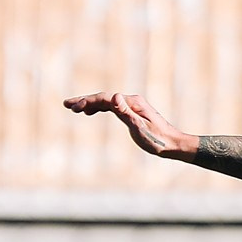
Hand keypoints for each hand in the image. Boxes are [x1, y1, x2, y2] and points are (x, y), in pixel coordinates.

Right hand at [63, 92, 196, 158]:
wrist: (174, 144)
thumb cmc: (159, 140)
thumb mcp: (140, 128)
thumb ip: (126, 113)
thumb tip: (114, 96)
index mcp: (133, 103)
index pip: (106, 99)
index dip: (88, 101)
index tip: (74, 107)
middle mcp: (132, 102)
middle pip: (104, 98)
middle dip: (85, 101)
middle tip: (67, 104)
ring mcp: (133, 107)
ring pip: (107, 102)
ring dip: (90, 104)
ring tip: (74, 108)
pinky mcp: (133, 113)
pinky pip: (112, 108)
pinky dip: (100, 108)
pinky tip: (91, 112)